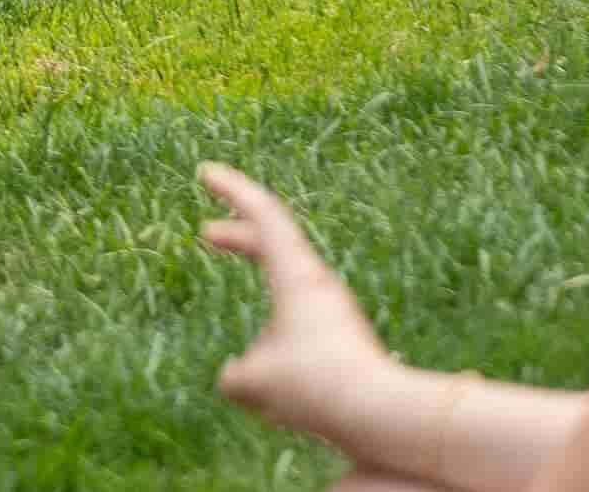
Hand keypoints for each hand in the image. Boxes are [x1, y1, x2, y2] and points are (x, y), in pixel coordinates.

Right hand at [199, 166, 406, 462]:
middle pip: (276, 245)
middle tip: (207, 232)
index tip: (205, 172)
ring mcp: (336, 314)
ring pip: (289, 290)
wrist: (383, 416)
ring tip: (246, 350)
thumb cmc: (317, 384)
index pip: (264, 214)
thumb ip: (234, 376)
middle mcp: (319, 287)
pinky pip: (301, 323)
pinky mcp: (346, 344)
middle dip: (239, 237)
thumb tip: (235, 379)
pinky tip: (272, 376)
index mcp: (296, 275)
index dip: (232, 189)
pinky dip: (276, 328)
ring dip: (260, 300)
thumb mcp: (255, 381)